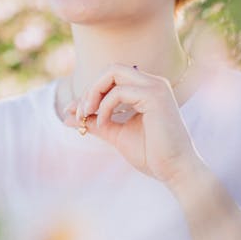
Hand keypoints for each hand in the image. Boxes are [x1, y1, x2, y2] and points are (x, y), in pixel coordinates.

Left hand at [63, 64, 198, 182]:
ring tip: (87, 116)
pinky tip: (103, 123)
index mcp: (146, 89)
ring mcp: (156, 87)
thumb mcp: (114, 133)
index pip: (111, 76)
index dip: (90, 90)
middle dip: (90, 89)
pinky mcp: (155, 96)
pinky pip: (118, 92)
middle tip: (80, 112)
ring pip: (113, 72)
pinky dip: (104, 107)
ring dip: (93, 94)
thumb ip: (93, 122)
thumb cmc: (150, 154)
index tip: (76, 112)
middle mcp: (153, 83)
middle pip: (111, 69)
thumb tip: (66, 116)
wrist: (174, 170)